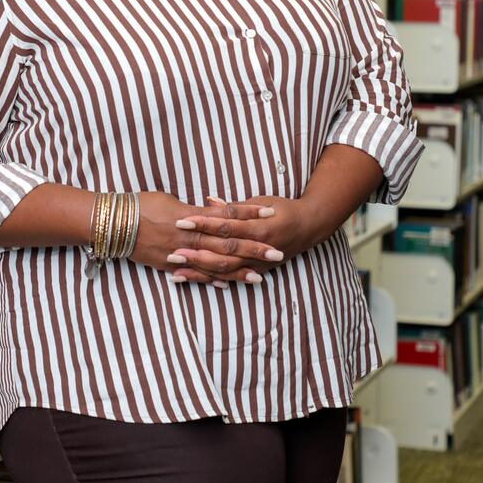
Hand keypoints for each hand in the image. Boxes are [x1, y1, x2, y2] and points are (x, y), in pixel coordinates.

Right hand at [132, 191, 285, 287]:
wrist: (113, 222)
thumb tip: (212, 209)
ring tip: (259, 275)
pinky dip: (211, 280)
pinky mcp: (168, 265)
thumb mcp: (171, 201)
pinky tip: (227, 285)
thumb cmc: (141, 204)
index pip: (227, 215)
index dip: (250, 214)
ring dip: (238, 270)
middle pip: (227, 243)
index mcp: (190, 216)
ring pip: (214, 264)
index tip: (271, 213)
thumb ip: (194, 209)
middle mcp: (188, 236)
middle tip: (278, 253)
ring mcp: (179, 253)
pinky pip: (194, 275)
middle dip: (253, 249)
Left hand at [167, 195, 321, 286]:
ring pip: (224, 269)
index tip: (181, 221)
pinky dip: (213, 280)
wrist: (310, 226)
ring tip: (176, 272)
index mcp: (257, 226)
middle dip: (196, 252)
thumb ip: (234, 206)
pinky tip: (196, 281)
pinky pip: (231, 278)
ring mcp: (257, 262)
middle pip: (222, 251)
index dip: (203, 223)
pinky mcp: (256, 269)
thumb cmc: (283, 208)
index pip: (225, 225)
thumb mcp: (260, 201)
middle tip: (172, 252)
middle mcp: (257, 247)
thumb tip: (208, 201)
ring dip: (200, 271)